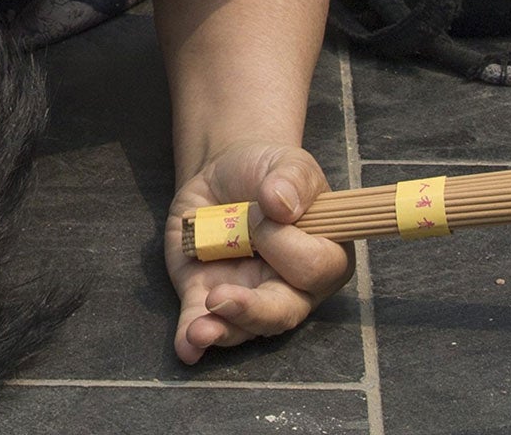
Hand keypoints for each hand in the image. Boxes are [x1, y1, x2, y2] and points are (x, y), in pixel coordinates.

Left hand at [164, 142, 353, 362]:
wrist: (225, 173)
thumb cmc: (269, 173)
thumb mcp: (287, 164)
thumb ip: (291, 180)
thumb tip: (280, 201)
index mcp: (324, 256)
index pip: (314, 268)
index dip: (287, 244)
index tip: (264, 211)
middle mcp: (290, 288)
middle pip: (281, 313)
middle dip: (252, 310)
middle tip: (221, 297)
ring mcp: (248, 296)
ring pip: (242, 327)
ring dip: (221, 330)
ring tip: (199, 331)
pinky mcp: (206, 296)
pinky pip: (201, 322)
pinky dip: (192, 337)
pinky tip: (186, 347)